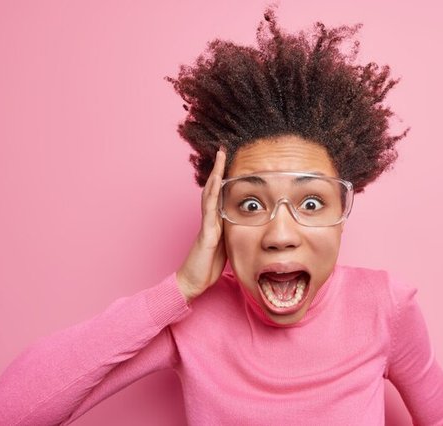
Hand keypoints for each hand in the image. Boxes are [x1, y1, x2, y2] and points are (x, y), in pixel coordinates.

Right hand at [176, 148, 227, 301]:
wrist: (193, 281)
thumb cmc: (208, 265)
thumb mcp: (228, 245)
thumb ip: (234, 232)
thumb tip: (249, 223)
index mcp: (216, 221)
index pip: (221, 194)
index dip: (225, 177)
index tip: (230, 160)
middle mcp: (210, 219)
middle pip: (213, 188)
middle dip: (218, 169)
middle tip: (223, 149)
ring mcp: (207, 224)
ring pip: (210, 194)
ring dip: (215, 175)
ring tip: (219, 157)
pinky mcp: (207, 233)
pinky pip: (209, 210)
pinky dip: (212, 194)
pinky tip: (215, 182)